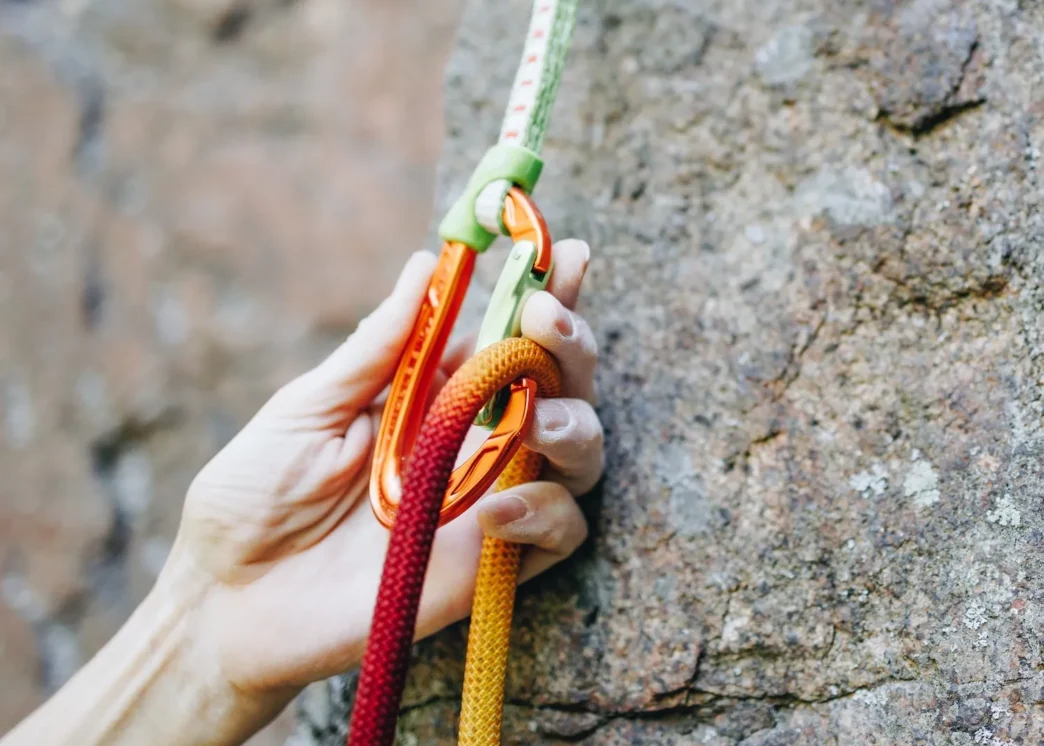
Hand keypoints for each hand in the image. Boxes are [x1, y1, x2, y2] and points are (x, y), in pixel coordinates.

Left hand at [172, 238, 601, 701]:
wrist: (229, 602)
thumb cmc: (253, 498)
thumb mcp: (307, 408)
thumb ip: (378, 348)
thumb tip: (425, 264)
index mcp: (433, 396)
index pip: (507, 335)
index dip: (543, 291)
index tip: (562, 249)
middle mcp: (474, 441)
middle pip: (561, 384)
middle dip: (572, 343)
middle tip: (546, 316)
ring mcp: (490, 500)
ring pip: (581, 452)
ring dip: (575, 423)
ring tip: (537, 419)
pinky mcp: (494, 564)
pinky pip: (562, 530)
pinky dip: (545, 511)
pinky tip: (497, 508)